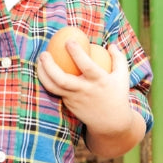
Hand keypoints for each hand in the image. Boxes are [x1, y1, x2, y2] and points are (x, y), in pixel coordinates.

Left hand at [37, 42, 144, 158]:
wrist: (110, 122)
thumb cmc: (117, 94)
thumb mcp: (123, 76)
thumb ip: (118, 58)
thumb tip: (110, 44)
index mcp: (99, 81)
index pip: (86, 65)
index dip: (77, 53)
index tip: (69, 40)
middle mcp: (84, 90)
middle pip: (62, 79)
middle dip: (50, 65)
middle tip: (44, 52)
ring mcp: (74, 99)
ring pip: (53, 87)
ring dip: (43, 73)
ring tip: (40, 60)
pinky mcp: (68, 104)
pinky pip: (55, 91)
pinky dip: (47, 80)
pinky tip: (44, 70)